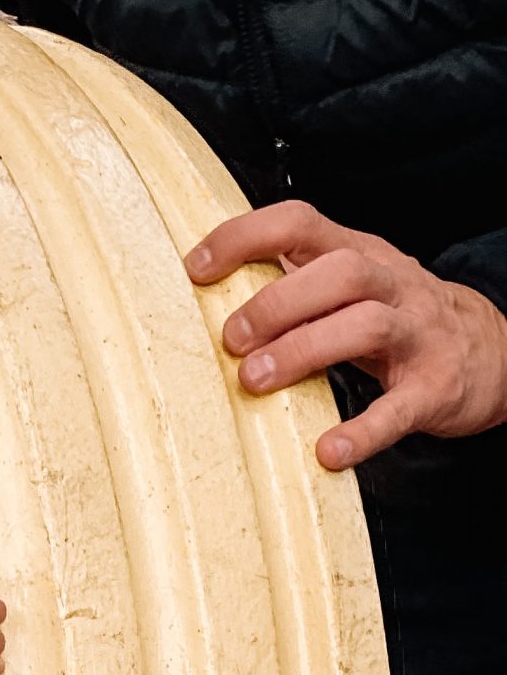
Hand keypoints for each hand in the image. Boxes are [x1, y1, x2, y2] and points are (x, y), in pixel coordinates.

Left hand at [186, 202, 506, 469]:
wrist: (489, 351)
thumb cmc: (396, 318)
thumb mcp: (351, 286)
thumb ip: (294, 281)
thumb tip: (209, 291)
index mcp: (359, 255)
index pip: (300, 223)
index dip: (246, 237)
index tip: (197, 270)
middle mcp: (390, 285)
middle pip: (338, 272)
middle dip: (277, 303)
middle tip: (231, 341)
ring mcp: (416, 335)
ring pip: (365, 325)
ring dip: (304, 351)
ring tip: (255, 381)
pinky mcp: (432, 389)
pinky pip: (397, 409)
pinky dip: (362, 432)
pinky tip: (327, 451)